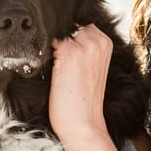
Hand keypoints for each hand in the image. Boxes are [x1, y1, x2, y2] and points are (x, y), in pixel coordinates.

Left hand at [49, 24, 118, 150]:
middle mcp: (96, 40)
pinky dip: (45, 55)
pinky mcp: (67, 53)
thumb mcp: (93, 67)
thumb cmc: (84, 99)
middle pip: (68, 27)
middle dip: (63, 43)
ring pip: (58, 33)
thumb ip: (85, 48)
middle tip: (65, 68)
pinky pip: (48, 42)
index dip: (71, 42)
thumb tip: (61, 34)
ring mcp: (83, 45)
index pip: (80, 26)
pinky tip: (52, 72)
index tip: (70, 60)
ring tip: (60, 72)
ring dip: (54, 49)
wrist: (83, 124)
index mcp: (106, 42)